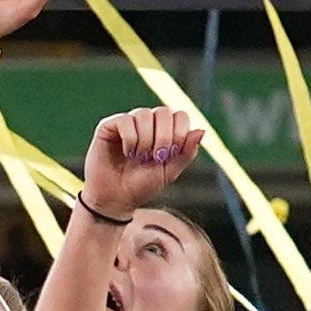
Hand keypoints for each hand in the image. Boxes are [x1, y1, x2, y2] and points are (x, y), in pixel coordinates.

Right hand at [81, 109, 202, 219]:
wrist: (116, 198)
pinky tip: (126, 153)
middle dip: (164, 137)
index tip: (171, 154)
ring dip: (145, 140)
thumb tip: (201, 130)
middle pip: (164, 112)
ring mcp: (128, 123)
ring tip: (139, 157)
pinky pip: (125, 121)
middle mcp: (146, 123)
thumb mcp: (170, 171)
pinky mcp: (108, 126)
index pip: (180, 116)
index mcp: (164, 131)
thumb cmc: (142, 185)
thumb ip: (187, 152)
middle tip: (156, 157)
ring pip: (144, 114)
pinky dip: (130, 139)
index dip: (179, 132)